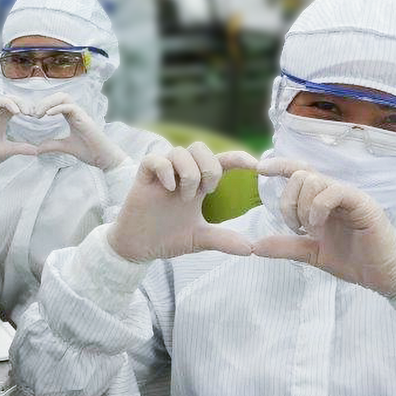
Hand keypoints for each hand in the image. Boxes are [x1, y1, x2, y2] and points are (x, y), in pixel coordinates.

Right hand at [0, 96, 40, 175]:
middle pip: (6, 99)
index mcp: (2, 119)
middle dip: (18, 102)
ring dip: (7, 102)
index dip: (24, 106)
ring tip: (17, 112)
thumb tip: (37, 151)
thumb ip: (21, 148)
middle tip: (28, 112)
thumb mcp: (7, 150)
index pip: (14, 105)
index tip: (34, 115)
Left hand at [32, 95, 127, 171]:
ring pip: (64, 97)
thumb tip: (38, 149)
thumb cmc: (89, 151)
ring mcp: (81, 114)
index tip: (34, 116)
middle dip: (45, 101)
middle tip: (34, 113)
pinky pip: (70, 107)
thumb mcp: (66, 147)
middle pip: (59, 96)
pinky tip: (48, 115)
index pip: (57, 102)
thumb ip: (52, 145)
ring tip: (39, 113)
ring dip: (49, 102)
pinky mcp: (84, 119)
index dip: (44, 105)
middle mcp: (76, 112)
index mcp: (72, 116)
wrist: (103, 157)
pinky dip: (58, 108)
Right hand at [107, 144, 261, 262]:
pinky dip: (166, 171)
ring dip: (189, 173)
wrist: (139, 248)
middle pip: (200, 147)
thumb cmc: (168, 238)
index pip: (221, 162)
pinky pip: (156, 160)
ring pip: (180, 151)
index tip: (256, 166)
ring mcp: (162, 174)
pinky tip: (169, 188)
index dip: (239, 158)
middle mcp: (181, 174)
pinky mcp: (143, 178)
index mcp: (197, 184)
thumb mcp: (200, 239)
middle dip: (209, 167)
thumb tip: (251, 248)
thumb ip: (224, 240)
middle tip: (206, 191)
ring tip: (184, 197)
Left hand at [249, 157, 395, 297]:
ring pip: (313, 180)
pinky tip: (319, 227)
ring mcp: (349, 196)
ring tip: (310, 230)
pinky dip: (318, 208)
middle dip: (288, 202)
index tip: (260, 169)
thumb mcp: (312, 253)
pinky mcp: (362, 204)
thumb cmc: (354, 261)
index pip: (299, 172)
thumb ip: (286, 247)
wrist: (384, 275)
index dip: (279, 165)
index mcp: (322, 200)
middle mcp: (334, 193)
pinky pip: (333, 192)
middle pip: (300, 175)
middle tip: (297, 228)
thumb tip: (255, 246)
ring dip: (302, 207)